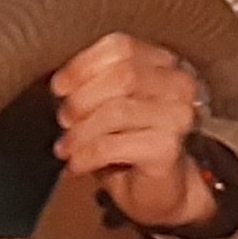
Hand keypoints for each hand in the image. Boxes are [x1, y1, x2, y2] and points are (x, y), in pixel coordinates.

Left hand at [50, 34, 214, 229]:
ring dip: (81, 131)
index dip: (83, 64)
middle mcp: (178, 85)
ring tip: (66, 146)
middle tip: (65, 120)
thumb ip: (95, 83)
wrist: (159, 191)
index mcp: (162, 65)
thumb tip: (60, 83)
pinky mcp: (168, 149)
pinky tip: (76, 164)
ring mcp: (178, 117)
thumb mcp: (111, 104)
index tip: (59, 86)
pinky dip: (87, 155)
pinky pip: (116, 145)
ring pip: (117, 111)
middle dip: (82, 99)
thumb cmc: (130, 144)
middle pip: (122, 75)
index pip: (121, 47)